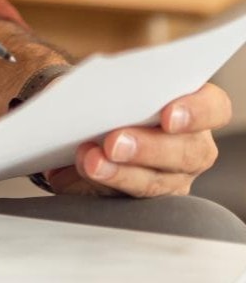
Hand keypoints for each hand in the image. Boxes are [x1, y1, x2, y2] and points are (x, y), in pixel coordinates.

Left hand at [42, 82, 232, 198]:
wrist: (85, 111)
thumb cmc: (108, 91)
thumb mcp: (109, 79)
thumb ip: (109, 85)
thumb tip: (79, 96)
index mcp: (195, 107)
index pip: (214, 107)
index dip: (196, 112)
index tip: (168, 115)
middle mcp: (192, 147)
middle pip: (186, 153)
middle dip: (147, 148)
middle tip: (113, 142)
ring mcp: (172, 178)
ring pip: (155, 183)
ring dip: (118, 173)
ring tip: (88, 161)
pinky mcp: (142, 201)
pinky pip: (123, 202)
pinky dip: (93, 188)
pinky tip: (69, 177)